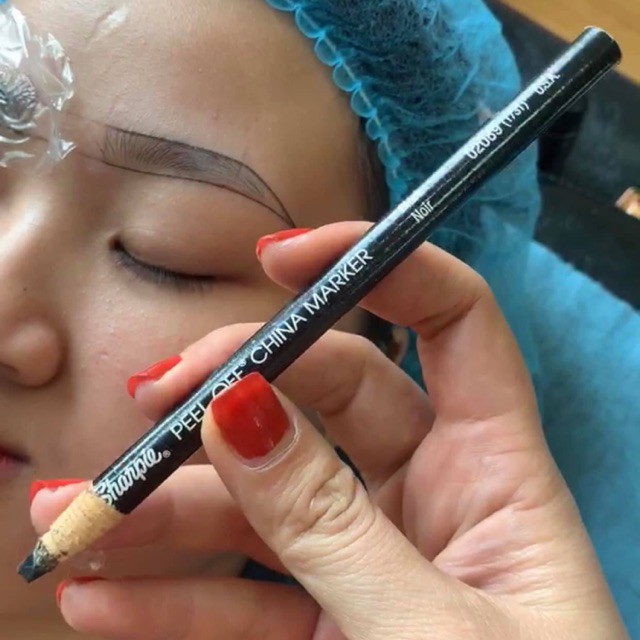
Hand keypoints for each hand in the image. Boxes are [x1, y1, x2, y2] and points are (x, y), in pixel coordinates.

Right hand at [32, 223, 627, 638]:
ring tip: (82, 514)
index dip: (381, 268)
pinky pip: (246, 598)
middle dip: (237, 389)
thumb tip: (241, 414)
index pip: (451, 323)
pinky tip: (106, 596)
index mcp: (495, 472)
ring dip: (173, 506)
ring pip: (267, 498)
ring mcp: (375, 560)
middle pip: (329, 398)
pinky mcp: (331, 627)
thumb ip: (333, 528)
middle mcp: (434, 498)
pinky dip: (176, 597)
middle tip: (154, 400)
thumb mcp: (430, 635)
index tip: (280, 259)